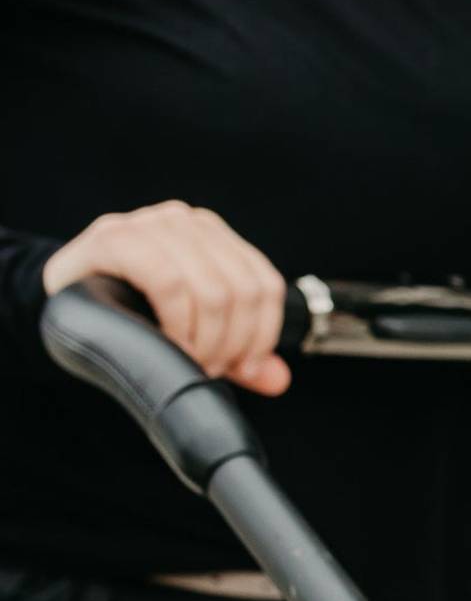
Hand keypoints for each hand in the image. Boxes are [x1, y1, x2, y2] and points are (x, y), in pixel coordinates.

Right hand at [44, 201, 290, 395]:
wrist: (62, 301)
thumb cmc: (131, 315)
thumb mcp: (193, 335)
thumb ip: (238, 355)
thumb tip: (278, 379)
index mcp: (214, 236)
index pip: (266, 285)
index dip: (263, 335)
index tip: (244, 367)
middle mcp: (186, 222)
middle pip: (242, 292)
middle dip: (230, 343)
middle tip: (207, 369)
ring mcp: (149, 224)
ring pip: (211, 290)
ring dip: (204, 340)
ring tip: (187, 360)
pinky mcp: (114, 237)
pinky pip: (169, 283)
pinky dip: (176, 323)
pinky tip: (167, 342)